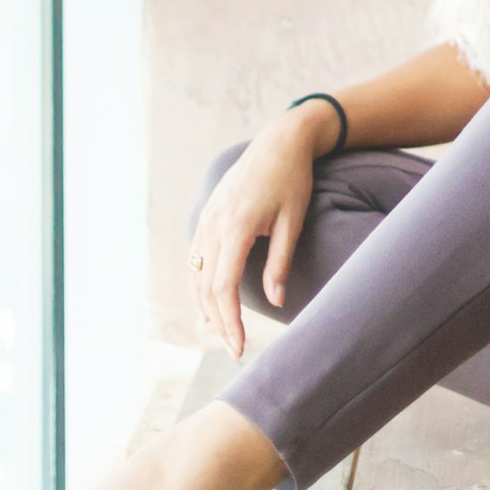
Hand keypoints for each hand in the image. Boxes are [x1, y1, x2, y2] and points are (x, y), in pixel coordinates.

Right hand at [188, 101, 330, 357]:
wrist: (279, 140)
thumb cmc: (292, 179)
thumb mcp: (292, 220)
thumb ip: (280, 262)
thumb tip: (277, 303)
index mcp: (235, 226)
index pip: (223, 288)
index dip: (229, 322)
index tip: (239, 347)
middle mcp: (214, 224)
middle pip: (206, 287)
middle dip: (219, 322)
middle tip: (235, 350)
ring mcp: (206, 218)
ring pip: (197, 274)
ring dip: (206, 306)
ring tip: (222, 333)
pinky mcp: (208, 214)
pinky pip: (196, 257)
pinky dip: (200, 283)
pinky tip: (209, 301)